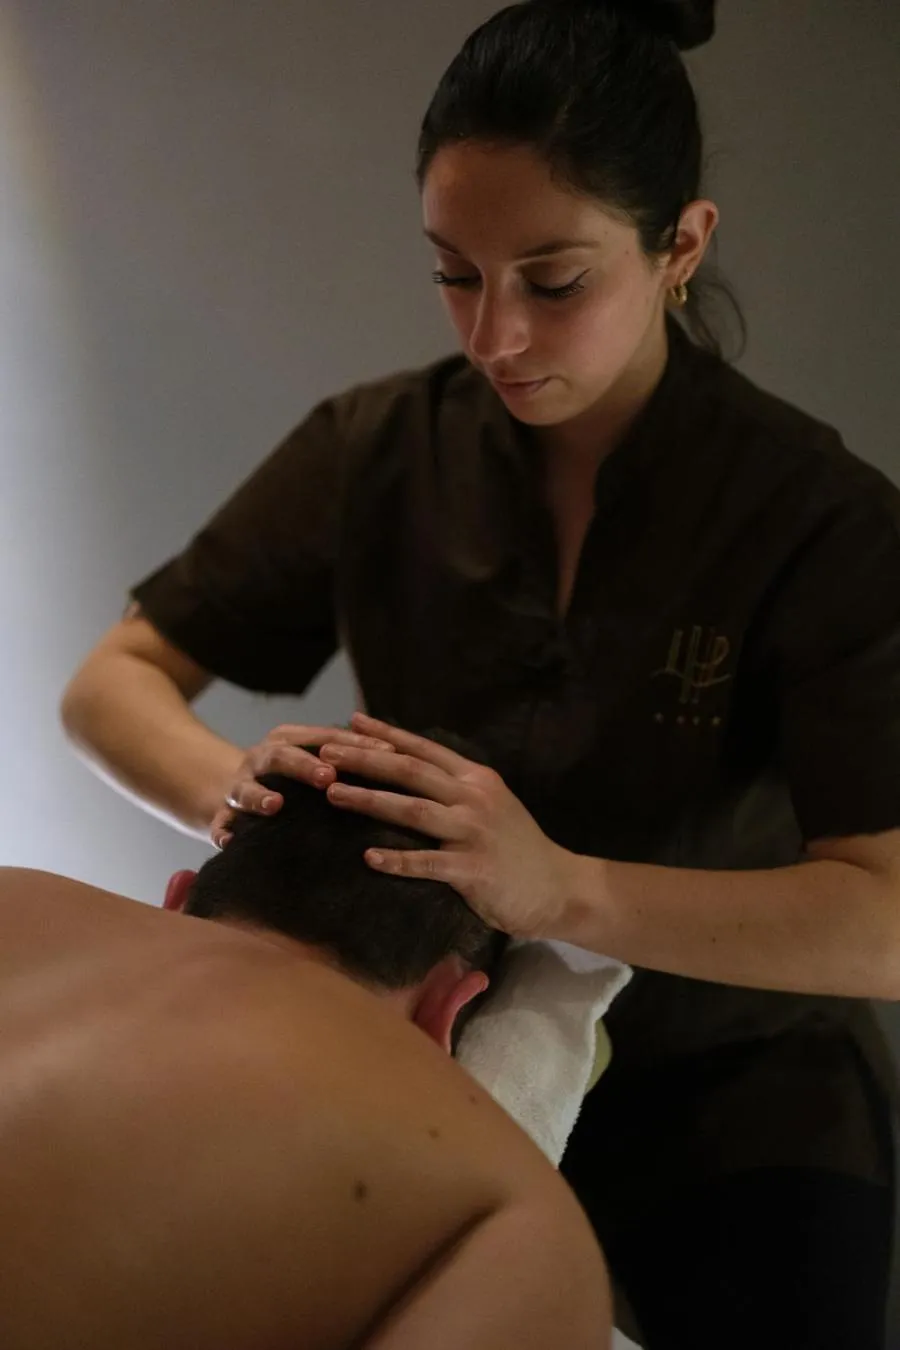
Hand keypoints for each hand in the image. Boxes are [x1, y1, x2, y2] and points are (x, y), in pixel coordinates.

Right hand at [210, 722, 396, 848]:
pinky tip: (229, 841)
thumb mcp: (314, 760)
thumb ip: (349, 759)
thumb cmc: (288, 777)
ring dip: (260, 796)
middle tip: (329, 777)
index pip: (327, 737)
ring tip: (275, 805)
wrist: (226, 788)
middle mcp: (262, 758)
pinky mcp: (221, 815)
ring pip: (246, 789)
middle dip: (305, 765)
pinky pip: (220, 824)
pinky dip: (223, 831)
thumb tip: (409, 761)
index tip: (387, 751)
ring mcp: (240, 786)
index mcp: (291, 740)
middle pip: (283, 755)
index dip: (356, 742)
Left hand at [317, 713, 574, 940]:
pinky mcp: (474, 870)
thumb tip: (409, 772)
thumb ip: (456, 788)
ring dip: (369, 800)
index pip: (423, 749)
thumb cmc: (518, 849)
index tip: (351, 723)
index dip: (386, 735)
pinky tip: (368, 859)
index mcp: (476, 779)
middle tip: (326, 753)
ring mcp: (474, 832)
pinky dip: (398, 861)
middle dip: (364, 759)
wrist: (560, 888)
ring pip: (413, 810)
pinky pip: (428, 863)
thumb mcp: (493, 804)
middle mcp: (474, 798)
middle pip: (410, 772)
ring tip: (332, 794)